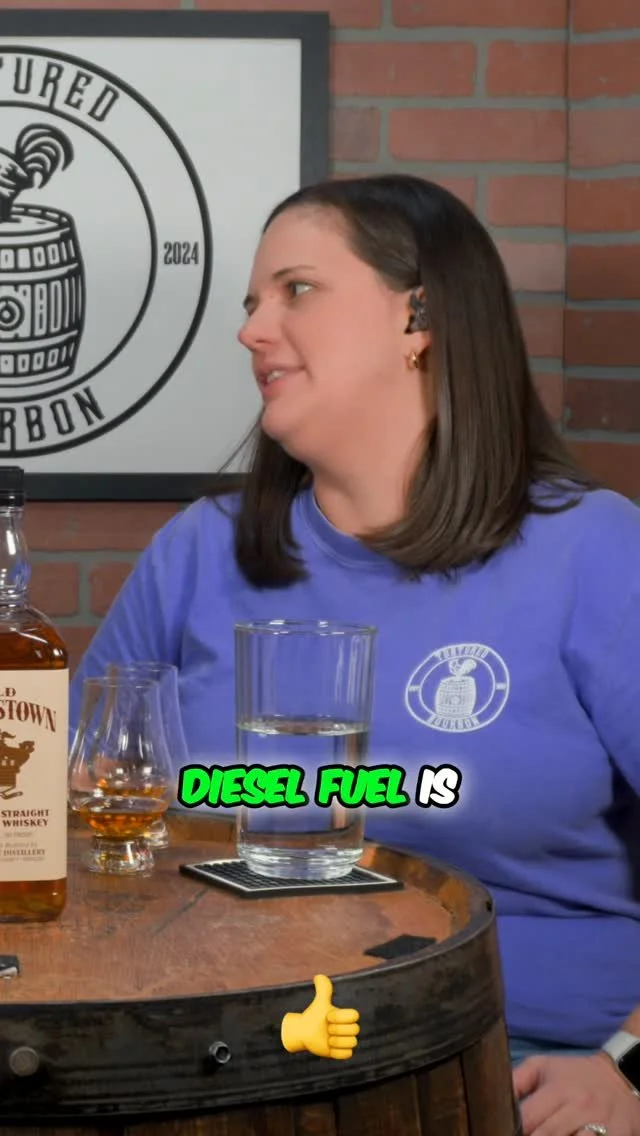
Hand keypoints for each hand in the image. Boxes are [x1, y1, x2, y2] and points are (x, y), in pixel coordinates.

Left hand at [280, 974, 359, 1059]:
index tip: (327, 1017)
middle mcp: (348, 1028)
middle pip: (355, 1030)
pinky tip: (329, 1048)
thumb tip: (318, 976)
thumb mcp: (319, 1002)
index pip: (355, 1016)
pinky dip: (338, 1052)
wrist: (304, 1032)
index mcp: (345, 1016)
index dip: (341, 1017)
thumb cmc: (313, 1016)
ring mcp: (345, 1040)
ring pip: (353, 1043)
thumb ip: (323, 989)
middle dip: (338, 1030)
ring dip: (338, 1042)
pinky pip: (348, 1055)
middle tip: (326, 1029)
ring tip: (327, 1040)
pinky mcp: (342, 1053)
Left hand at [514, 1051, 639, 1134]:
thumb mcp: (543, 1067)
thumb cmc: (574, 1075)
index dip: (513, 1130)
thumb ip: (516, 1081)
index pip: (528, 1119)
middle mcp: (580, 1108)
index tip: (502, 1131)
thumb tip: (490, 1095)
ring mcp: (602, 1126)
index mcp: (559, 1090)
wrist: (620, 1078)